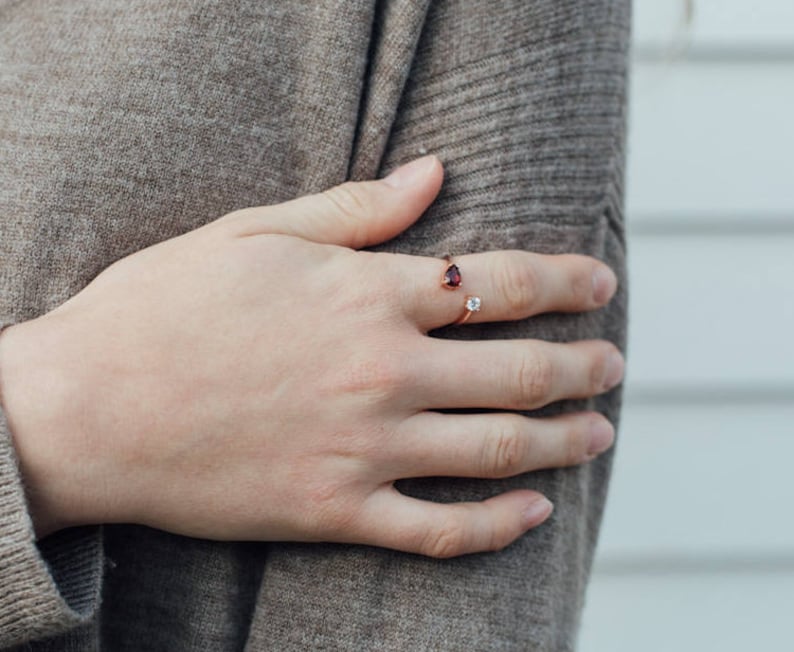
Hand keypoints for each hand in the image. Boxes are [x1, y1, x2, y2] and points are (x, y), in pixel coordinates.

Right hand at [0, 155, 622, 557]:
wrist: (87, 408)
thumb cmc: (163, 308)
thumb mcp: (256, 232)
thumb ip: (357, 208)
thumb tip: (433, 173)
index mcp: (368, 294)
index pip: (504, 283)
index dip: (567, 283)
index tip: (601, 287)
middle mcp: (384, 370)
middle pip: (523, 370)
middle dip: (584, 365)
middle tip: (613, 364)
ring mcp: (366, 448)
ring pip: (501, 450)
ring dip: (565, 441)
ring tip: (601, 432)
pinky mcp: (336, 511)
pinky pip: (439, 529)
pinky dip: (497, 526)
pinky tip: (534, 514)